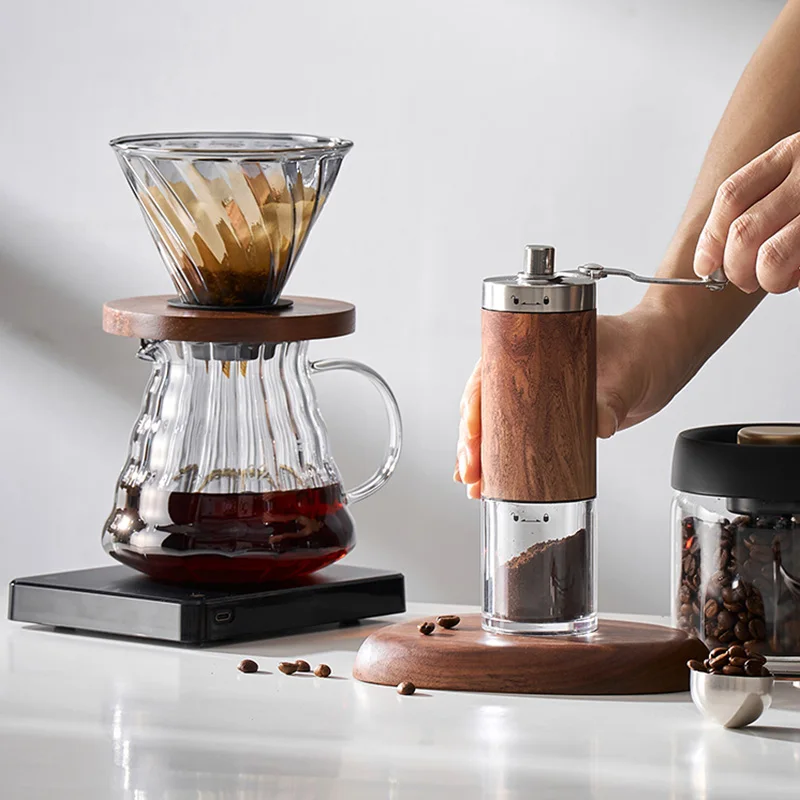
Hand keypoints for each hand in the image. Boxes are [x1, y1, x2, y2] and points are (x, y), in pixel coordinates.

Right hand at [454, 306, 687, 497]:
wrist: (658, 358)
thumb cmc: (641, 347)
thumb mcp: (628, 372)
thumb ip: (613, 398)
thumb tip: (600, 425)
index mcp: (531, 346)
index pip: (488, 374)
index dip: (474, 404)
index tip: (472, 430)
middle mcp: (526, 370)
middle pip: (484, 405)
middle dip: (471, 440)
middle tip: (469, 469)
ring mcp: (534, 395)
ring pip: (494, 425)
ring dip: (481, 456)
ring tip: (474, 485)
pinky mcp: (547, 417)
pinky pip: (517, 438)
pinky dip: (501, 460)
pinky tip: (490, 481)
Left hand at [694, 132, 799, 293]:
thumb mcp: (799, 175)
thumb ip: (765, 201)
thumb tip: (718, 254)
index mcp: (791, 152)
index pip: (732, 196)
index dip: (711, 237)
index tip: (704, 265)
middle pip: (744, 231)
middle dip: (735, 267)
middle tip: (745, 279)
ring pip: (771, 257)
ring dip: (765, 280)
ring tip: (776, 280)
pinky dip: (795, 280)